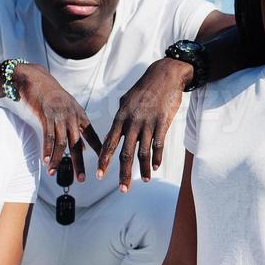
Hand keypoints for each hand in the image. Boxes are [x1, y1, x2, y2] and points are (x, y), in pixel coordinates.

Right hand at [15, 64, 104, 178]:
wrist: (37, 80)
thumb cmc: (53, 96)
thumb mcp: (69, 109)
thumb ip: (76, 128)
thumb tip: (82, 147)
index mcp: (80, 116)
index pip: (92, 136)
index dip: (98, 150)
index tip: (104, 164)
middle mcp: (72, 117)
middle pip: (78, 144)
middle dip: (80, 163)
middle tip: (82, 179)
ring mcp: (59, 116)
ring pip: (62, 142)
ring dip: (58, 159)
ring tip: (55, 173)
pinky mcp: (46, 115)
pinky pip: (48, 135)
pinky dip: (47, 149)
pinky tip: (46, 161)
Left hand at [96, 58, 191, 189]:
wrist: (165, 75)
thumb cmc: (145, 88)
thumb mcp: (126, 99)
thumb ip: (120, 117)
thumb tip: (112, 132)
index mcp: (121, 117)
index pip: (109, 143)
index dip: (104, 160)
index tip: (99, 175)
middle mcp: (132, 122)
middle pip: (125, 153)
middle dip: (123, 173)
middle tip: (122, 189)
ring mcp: (148, 123)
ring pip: (143, 152)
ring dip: (143, 169)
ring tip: (144, 181)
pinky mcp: (163, 122)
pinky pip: (158, 144)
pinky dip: (157, 158)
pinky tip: (156, 167)